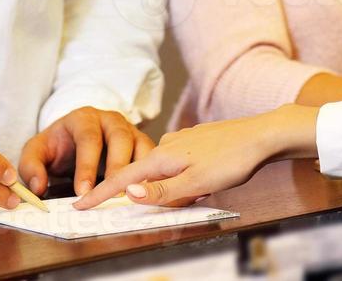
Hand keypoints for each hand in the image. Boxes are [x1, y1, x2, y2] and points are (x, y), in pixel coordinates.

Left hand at [17, 106, 154, 196]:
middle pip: (119, 138)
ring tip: (134, 196)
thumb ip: (31, 167)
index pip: (88, 138)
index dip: (86, 165)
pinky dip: (152, 174)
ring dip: (139, 171)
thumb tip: (38, 187)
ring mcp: (129, 130)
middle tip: (113, 194)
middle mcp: (110, 120)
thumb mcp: (36, 152)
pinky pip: (152, 157)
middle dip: (117, 167)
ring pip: (140, 146)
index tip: (82, 192)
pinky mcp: (142, 144)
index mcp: (83, 118)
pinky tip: (147, 193)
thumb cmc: (57, 147)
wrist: (73, 140)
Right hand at [73, 106, 316, 209]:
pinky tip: (201, 181)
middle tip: (147, 201)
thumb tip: (127, 193)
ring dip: (167, 188)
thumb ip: (161, 191)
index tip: (79, 204)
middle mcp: (167, 146)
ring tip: (189, 191)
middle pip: (141, 175)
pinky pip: (178, 166)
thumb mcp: (196, 183)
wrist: (263, 136)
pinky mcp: (195, 144)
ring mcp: (182, 143)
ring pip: (162, 172)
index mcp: (162, 157)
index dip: (100, 193)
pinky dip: (181, 179)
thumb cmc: (232, 159)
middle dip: (140, 193)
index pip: (122, 179)